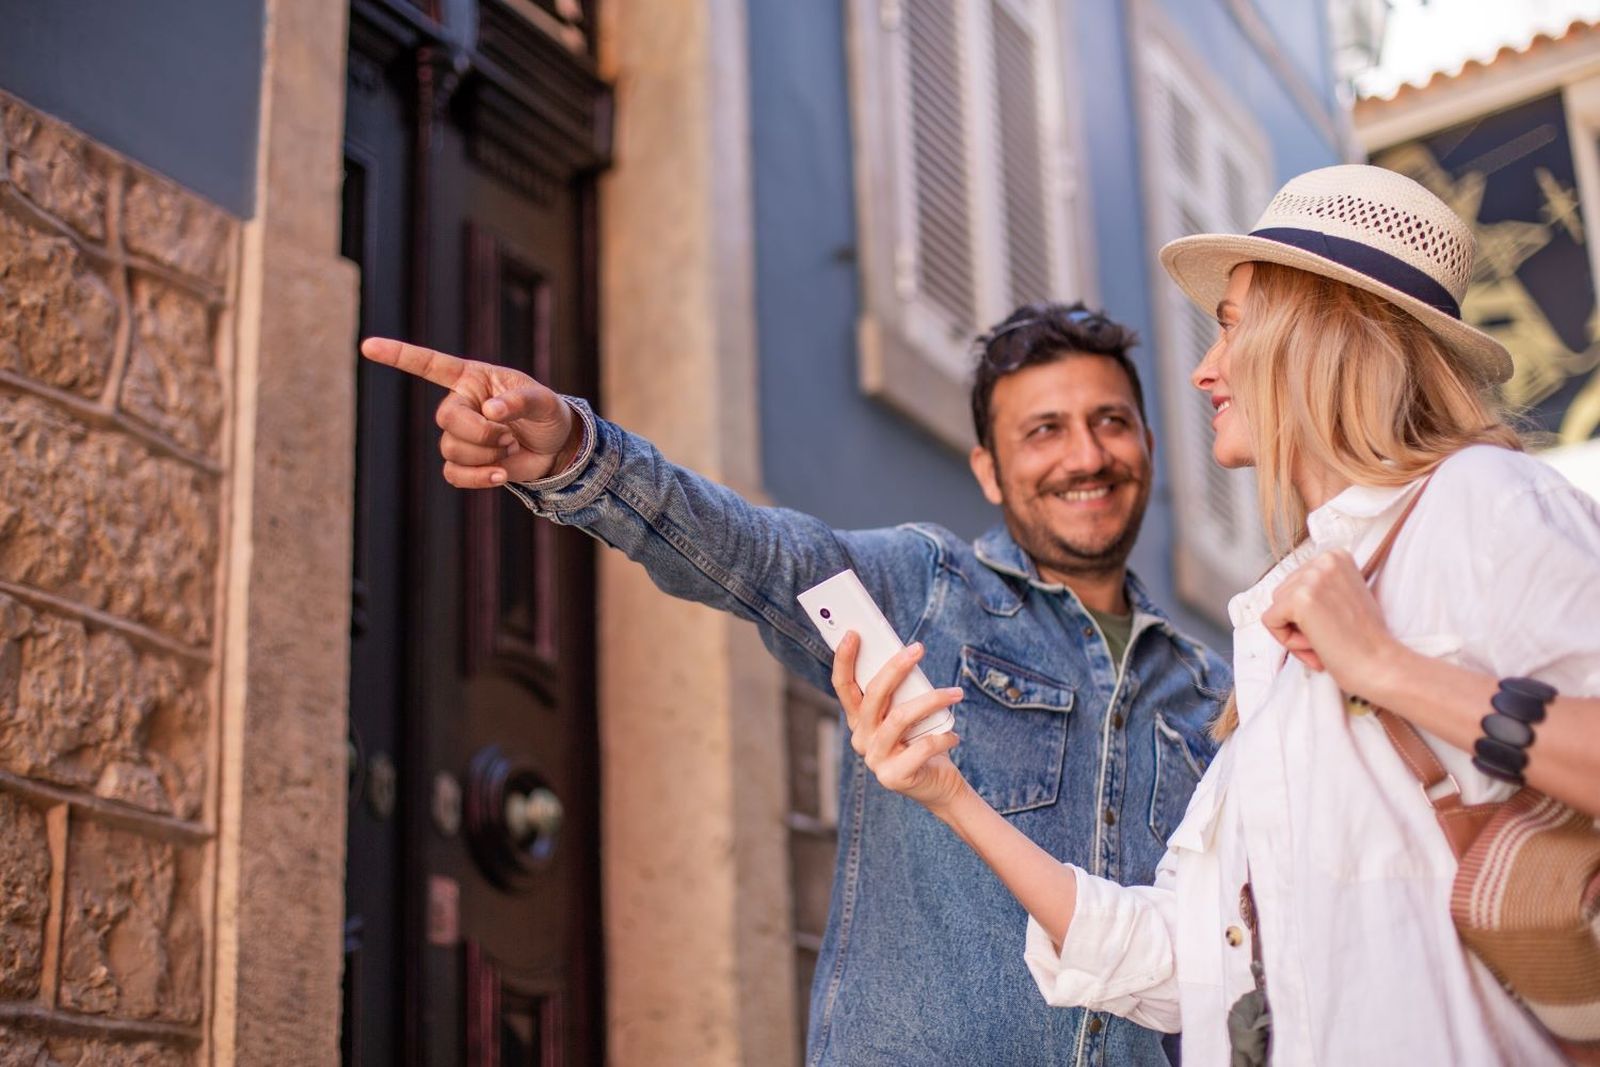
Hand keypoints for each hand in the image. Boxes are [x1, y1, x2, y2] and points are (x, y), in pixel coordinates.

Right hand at [360, 337, 583, 487]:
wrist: (555, 448)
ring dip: (486, 454)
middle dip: (479, 432)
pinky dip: (478, 478)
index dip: (399, 355)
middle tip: (508, 435)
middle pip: (445, 418)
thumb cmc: (547, 414)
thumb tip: (490, 410)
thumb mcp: (544, 401)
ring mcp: (459, 435)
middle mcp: (460, 404)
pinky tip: (500, 475)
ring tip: (510, 447)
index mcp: (472, 379)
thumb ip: (522, 400)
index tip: (368, 347)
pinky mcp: (464, 463)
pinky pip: (453, 474)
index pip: (430, 364)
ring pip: (451, 449)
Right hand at [830, 632, 967, 813]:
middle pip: (873, 696)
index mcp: (859, 720)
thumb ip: (900, 691)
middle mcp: (861, 739)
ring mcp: (875, 759)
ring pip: (900, 718)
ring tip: (955, 693)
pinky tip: (954, 735)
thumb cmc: (922, 740)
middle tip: (918, 648)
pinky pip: (921, 747)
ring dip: (932, 701)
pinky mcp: (894, 777)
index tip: (854, 633)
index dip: (844, 660)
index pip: (843, 686)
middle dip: (895, 668)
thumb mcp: (909, 712)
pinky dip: (942, 737)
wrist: (938, 785)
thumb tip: (907, 655)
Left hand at [1260, 548, 1414, 694]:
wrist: (1379, 663)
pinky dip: (1286, 641)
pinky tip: (1315, 645)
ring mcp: (1312, 578)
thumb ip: (1321, 586)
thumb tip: (1290, 591)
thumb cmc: (1364, 638)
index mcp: (1335, 556)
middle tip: (1329, 636)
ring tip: (1325, 640)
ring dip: (1295, 632)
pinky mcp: (1300, 599)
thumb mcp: (1344, 595)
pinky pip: (1270, 621)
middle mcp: (1324, 560)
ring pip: (1275, 608)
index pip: (1296, 583)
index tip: (1332, 624)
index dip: (1308, 612)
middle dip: (1299, 622)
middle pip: (1282, 593)